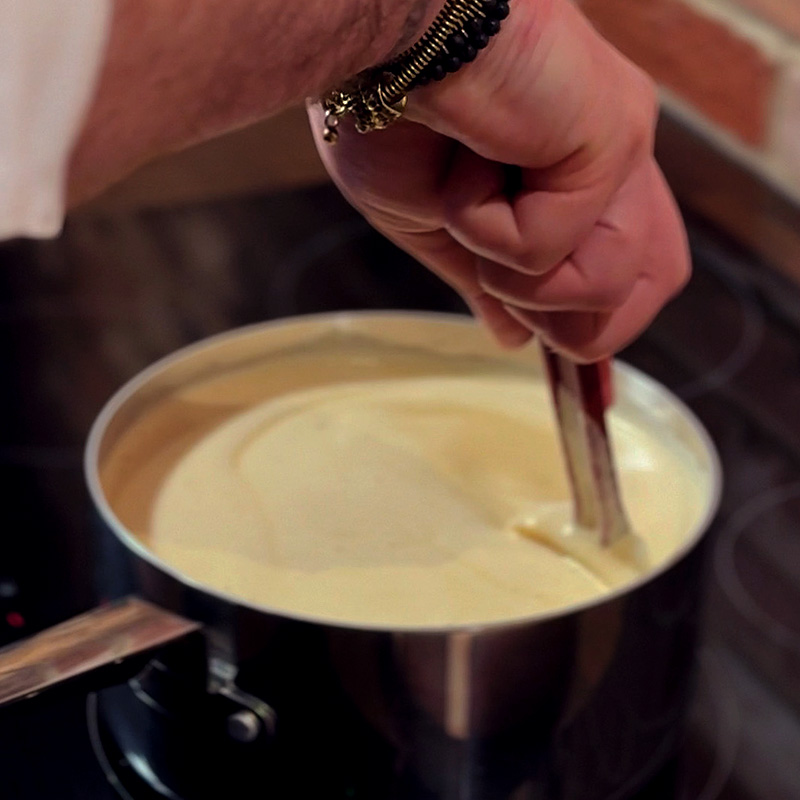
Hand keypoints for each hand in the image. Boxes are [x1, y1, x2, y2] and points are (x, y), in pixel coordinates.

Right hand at [308, 0, 688, 361]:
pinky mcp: (610, 141)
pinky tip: (466, 172)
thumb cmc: (387, 113)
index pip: (632, 268)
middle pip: (647, 287)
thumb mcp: (429, 221)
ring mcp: (618, 150)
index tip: (578, 381)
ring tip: (468, 205)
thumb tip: (512, 337)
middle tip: (500, 280)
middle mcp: (612, 163)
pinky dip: (488, 233)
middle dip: (570, 322)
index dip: (605, 328)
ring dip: (513, 276)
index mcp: (573, 177)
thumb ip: (483, 278)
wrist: (372, 42)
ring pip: (605, 288)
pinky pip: (555, 253)